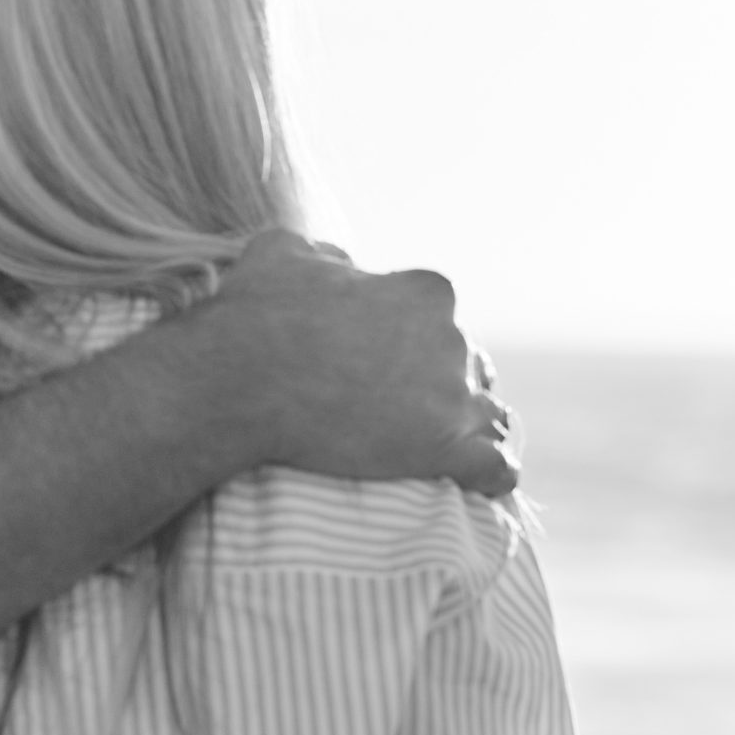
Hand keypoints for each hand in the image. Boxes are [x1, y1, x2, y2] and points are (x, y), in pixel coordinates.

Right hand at [205, 231, 516, 495]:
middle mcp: (451, 338)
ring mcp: (452, 396)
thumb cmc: (255, 315)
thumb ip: (320, 253)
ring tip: (429, 445)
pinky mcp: (446, 450)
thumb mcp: (282, 254)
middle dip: (432, 381)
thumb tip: (333, 261)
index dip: (408, 334)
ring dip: (464, 426)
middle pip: (462, 363)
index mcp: (424, 292)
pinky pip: (495, 468)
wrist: (239, 382)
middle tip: (387, 406)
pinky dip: (488, 476)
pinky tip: (472, 482)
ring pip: (484, 413)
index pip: (436, 312)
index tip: (377, 356)